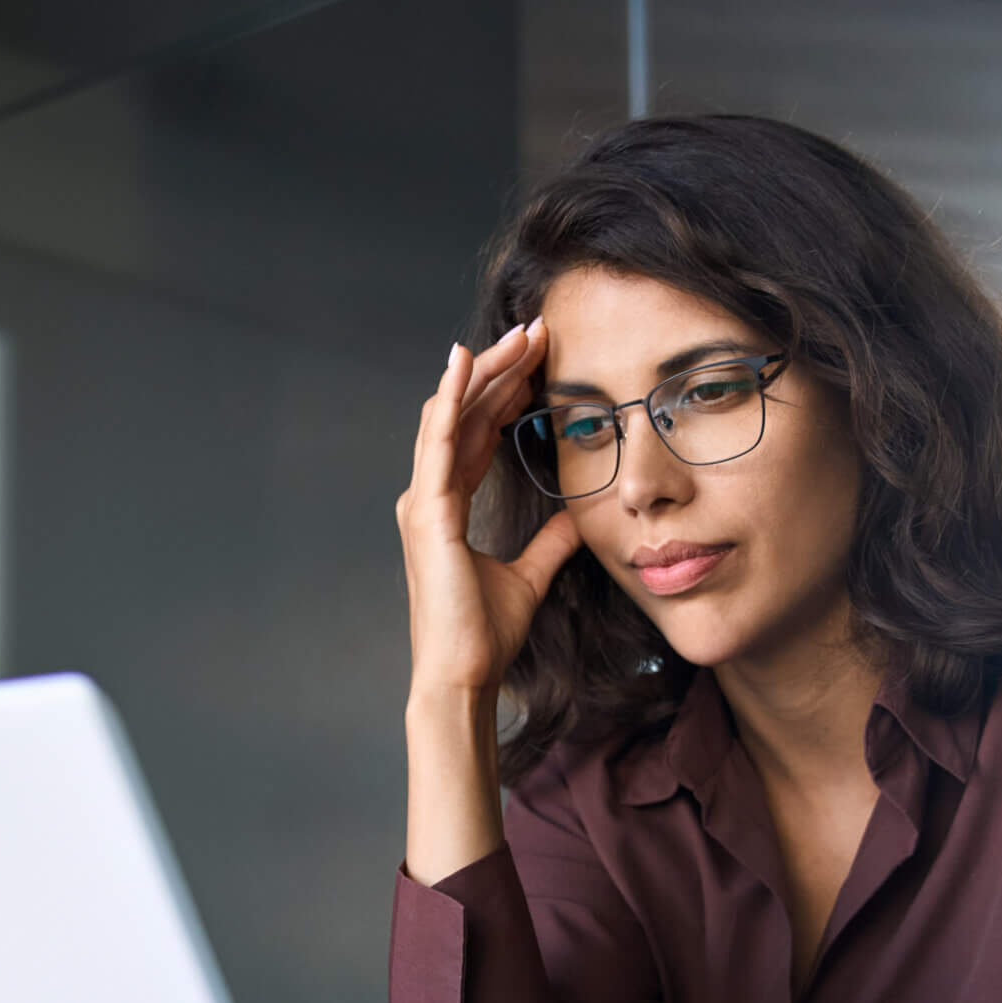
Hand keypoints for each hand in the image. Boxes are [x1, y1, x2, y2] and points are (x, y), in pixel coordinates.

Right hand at [396, 321, 584, 700]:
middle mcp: (429, 494)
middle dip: (501, 367)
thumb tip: (578, 518)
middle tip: (537, 328)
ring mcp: (423, 500)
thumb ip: (550, 542)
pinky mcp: (427, 512)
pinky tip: (465, 362)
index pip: (478, 429)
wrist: (463, 674)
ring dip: (484, 371)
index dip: (505, 390)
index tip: (540, 358)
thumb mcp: (530, 575)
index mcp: (448, 505)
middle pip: (465, 412)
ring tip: (518, 335)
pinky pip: (439, 440)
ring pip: (453, 414)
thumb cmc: (485, 634)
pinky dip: (450, 397)